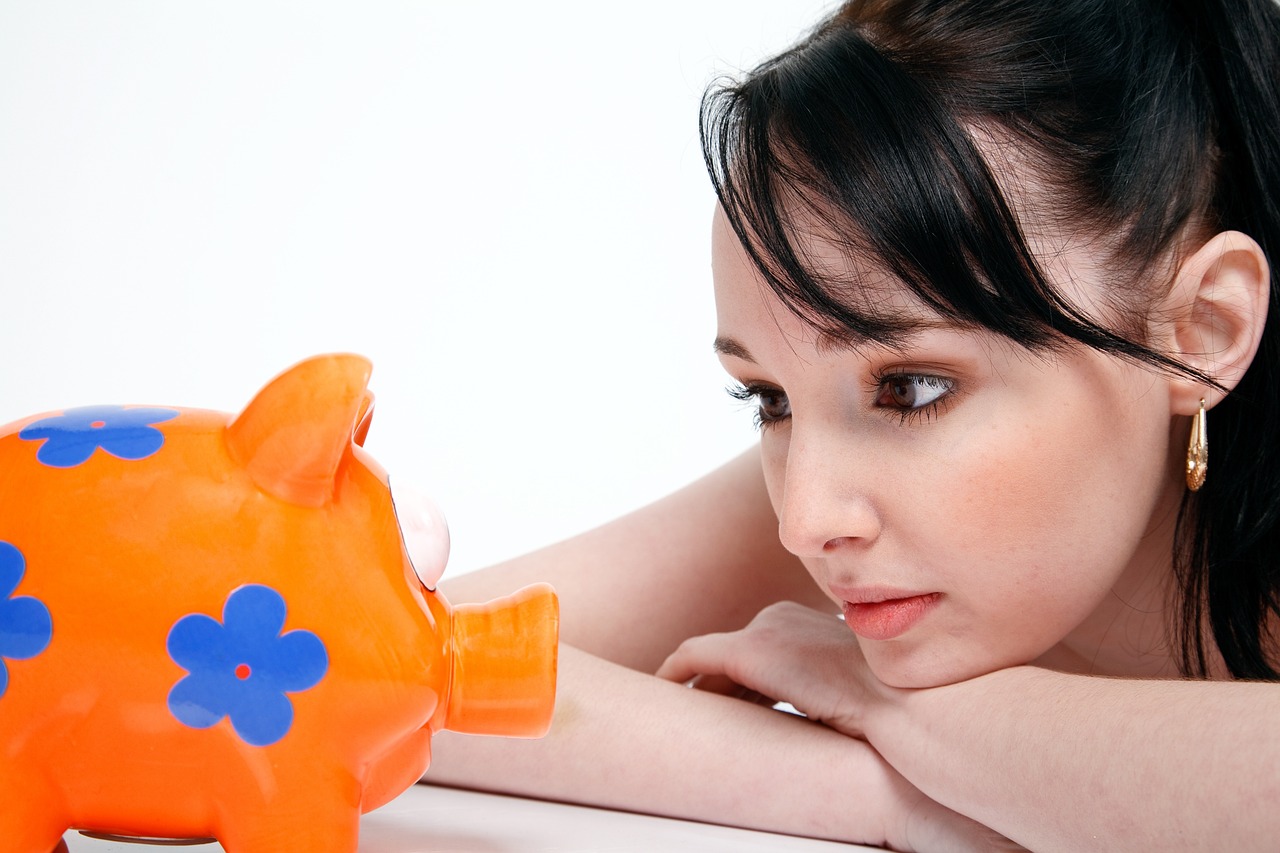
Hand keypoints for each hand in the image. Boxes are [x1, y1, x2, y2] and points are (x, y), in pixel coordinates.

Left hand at [655, 601, 891, 738]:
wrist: (900, 701)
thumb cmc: (888, 702)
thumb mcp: (852, 683)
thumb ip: (824, 684)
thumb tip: (813, 707)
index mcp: (805, 618)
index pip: (759, 652)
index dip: (741, 686)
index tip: (735, 712)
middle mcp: (780, 615)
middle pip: (732, 658)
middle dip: (718, 690)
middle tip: (702, 720)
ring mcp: (763, 630)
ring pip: (711, 663)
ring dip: (698, 690)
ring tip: (683, 716)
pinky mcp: (749, 650)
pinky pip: (691, 659)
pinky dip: (673, 674)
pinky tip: (661, 693)